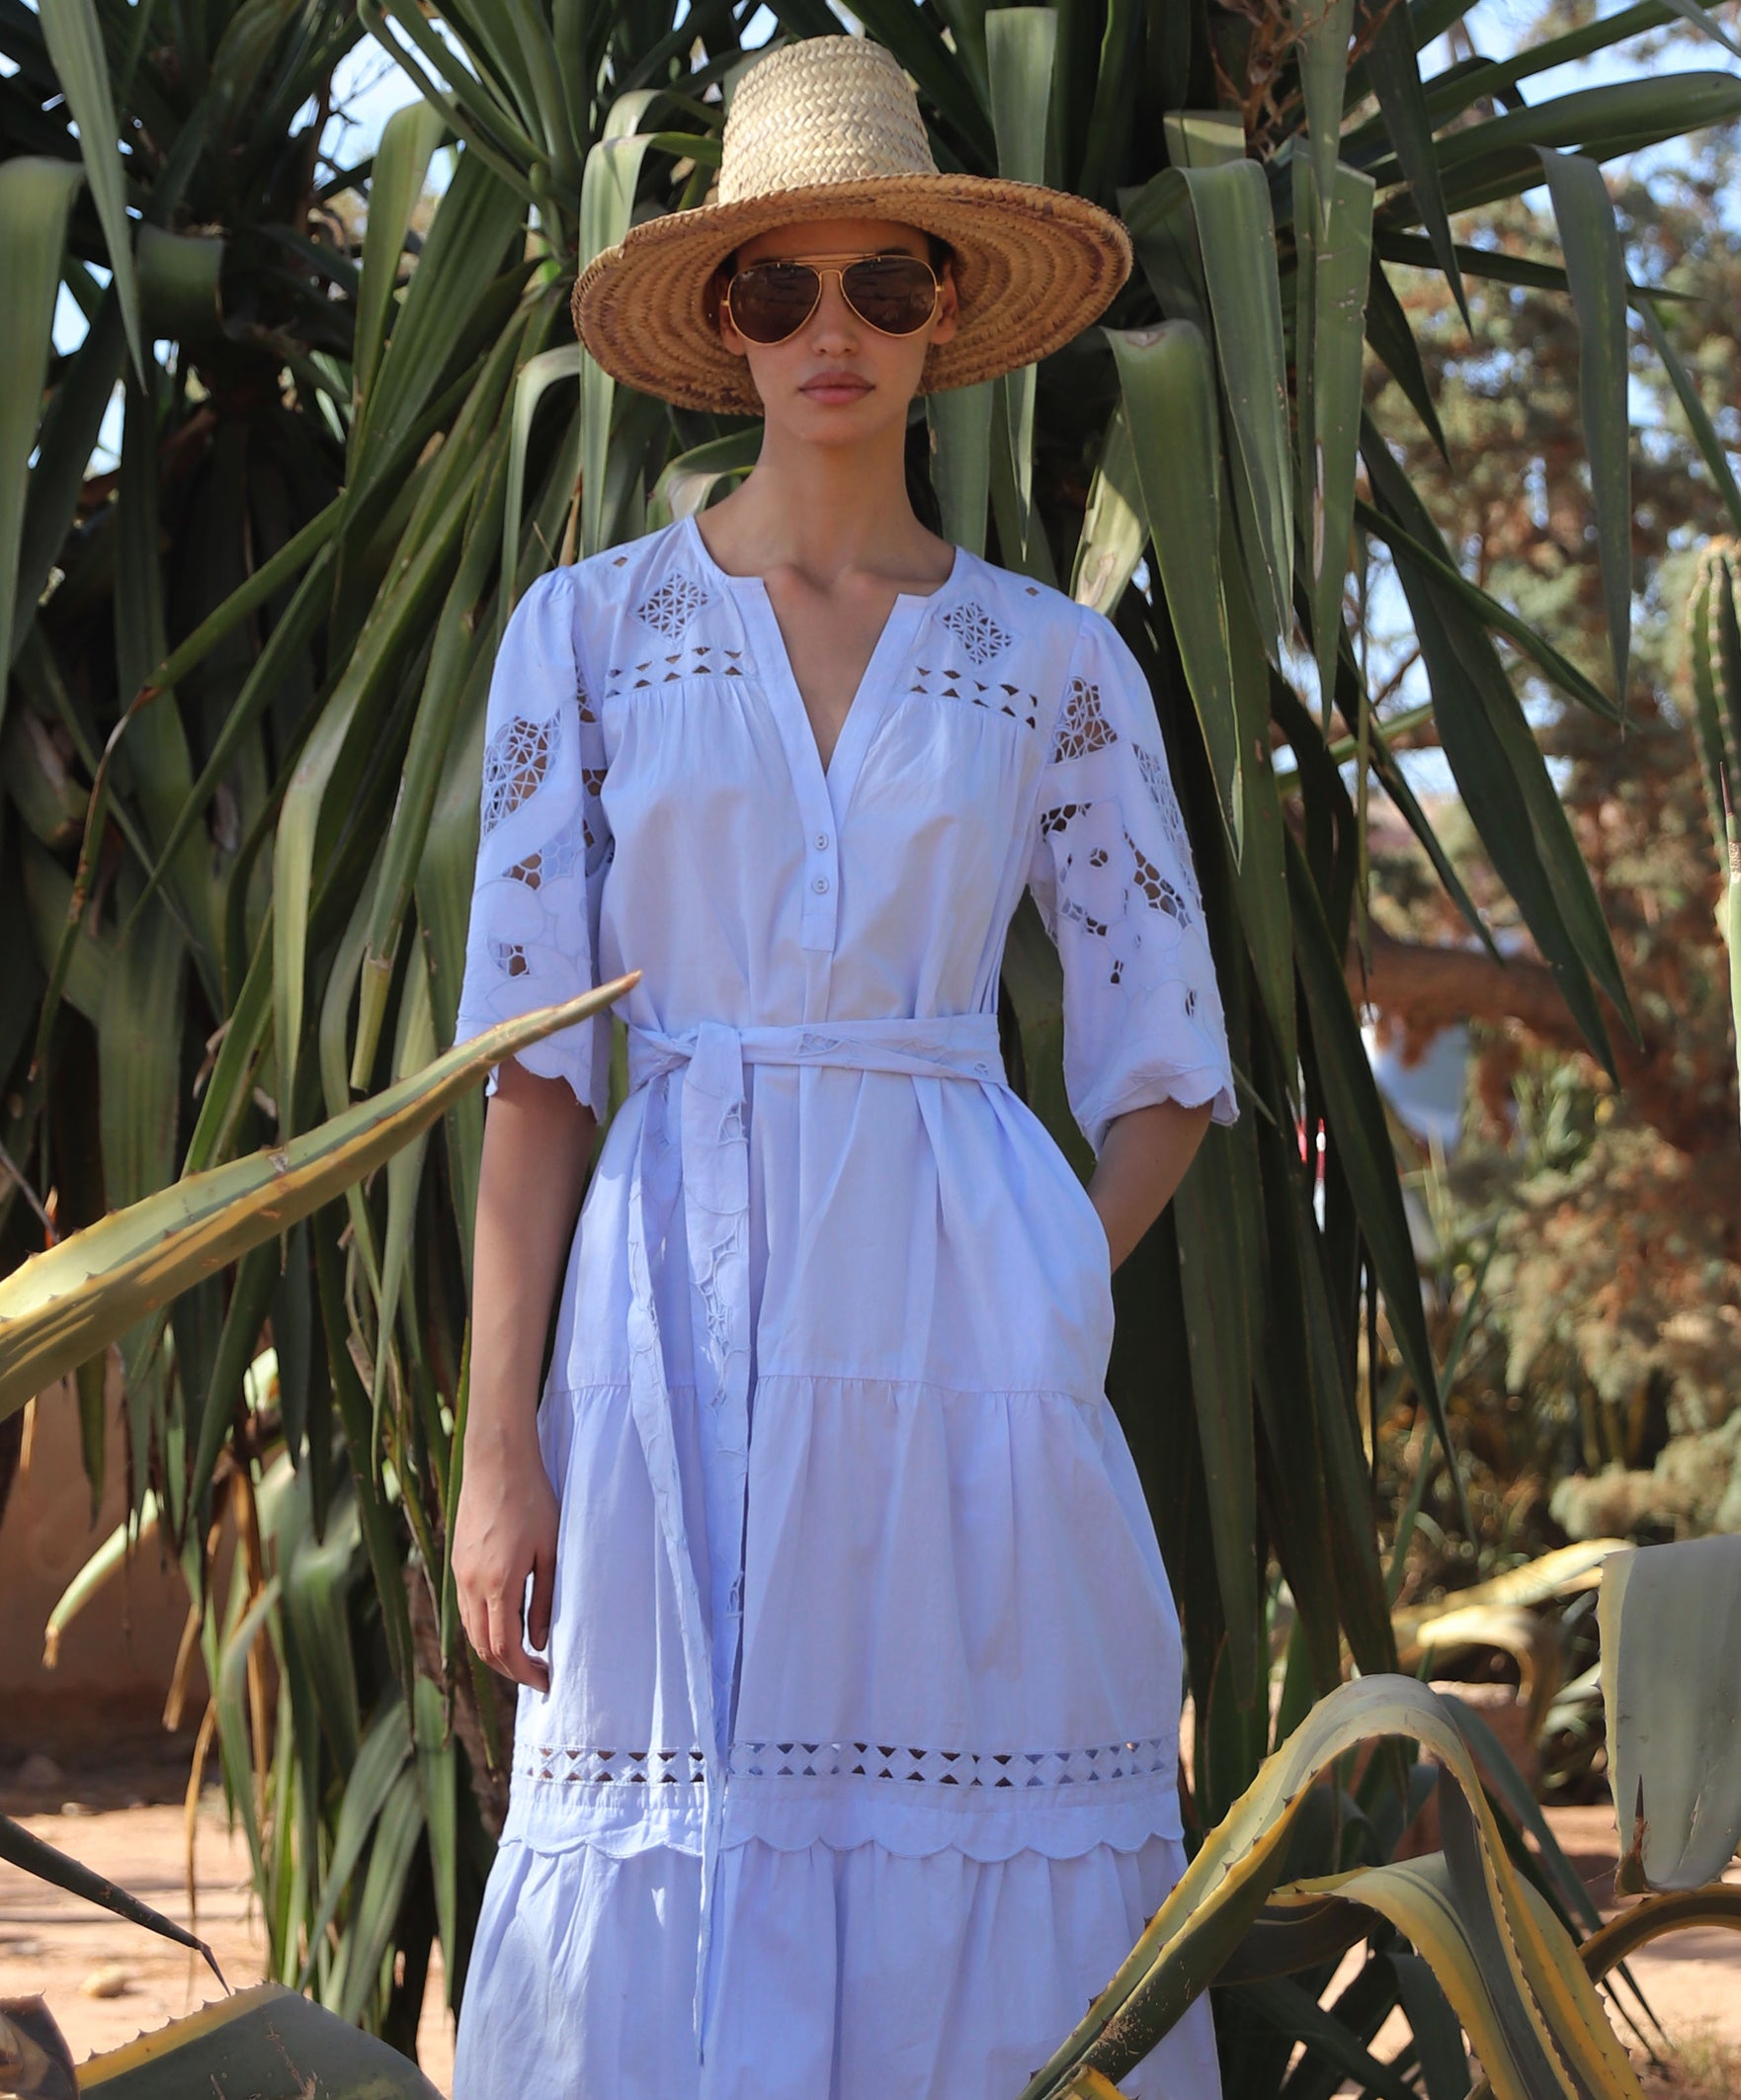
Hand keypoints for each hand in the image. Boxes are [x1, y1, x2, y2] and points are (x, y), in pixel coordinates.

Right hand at [454, 1434, 558, 1692]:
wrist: (497, 1461)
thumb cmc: (533, 1501)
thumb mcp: (550, 1551)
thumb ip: (544, 1600)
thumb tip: (539, 1643)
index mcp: (497, 1583)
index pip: (505, 1648)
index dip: (525, 1673)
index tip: (546, 1683)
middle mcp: (471, 1584)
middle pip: (482, 1647)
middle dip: (509, 1669)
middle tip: (537, 1676)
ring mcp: (460, 1573)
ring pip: (470, 1630)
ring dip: (494, 1651)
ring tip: (524, 1656)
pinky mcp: (458, 1562)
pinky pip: (466, 1609)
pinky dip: (484, 1628)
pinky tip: (506, 1625)